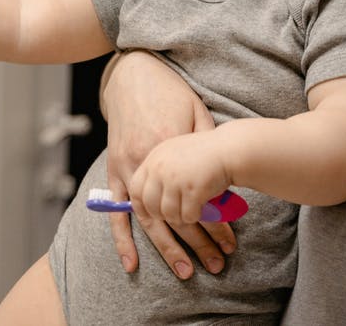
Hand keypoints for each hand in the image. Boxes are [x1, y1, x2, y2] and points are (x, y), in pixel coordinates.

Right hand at [100, 51, 235, 278]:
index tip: (231, 241)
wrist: (133, 75)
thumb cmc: (170, 92)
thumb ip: (205, 142)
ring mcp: (128, 169)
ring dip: (166, 248)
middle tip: (216, 266)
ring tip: (185, 271)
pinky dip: (123, 238)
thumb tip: (224, 173)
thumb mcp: (196, 112)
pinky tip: (131, 262)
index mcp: (171, 149)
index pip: (196, 196)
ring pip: (148, 219)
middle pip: (174, 216)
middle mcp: (148, 164)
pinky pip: (117, 210)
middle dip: (197, 244)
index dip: (216, 222)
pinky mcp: (114, 169)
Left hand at [129, 131, 230, 224]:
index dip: (143, 206)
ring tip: (193, 208)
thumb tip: (142, 200)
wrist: (230, 148)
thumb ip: (158, 171)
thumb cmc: (205, 153)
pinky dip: (196, 216)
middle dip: (164, 215)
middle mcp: (160, 168)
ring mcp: (175, 179)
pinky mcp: (192, 190)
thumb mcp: (174, 154)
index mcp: (154, 158)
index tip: (152, 214)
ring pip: (169, 214)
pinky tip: (204, 206)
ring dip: (182, 217)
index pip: (137, 190)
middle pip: (151, 206)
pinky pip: (188, 216)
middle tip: (178, 213)